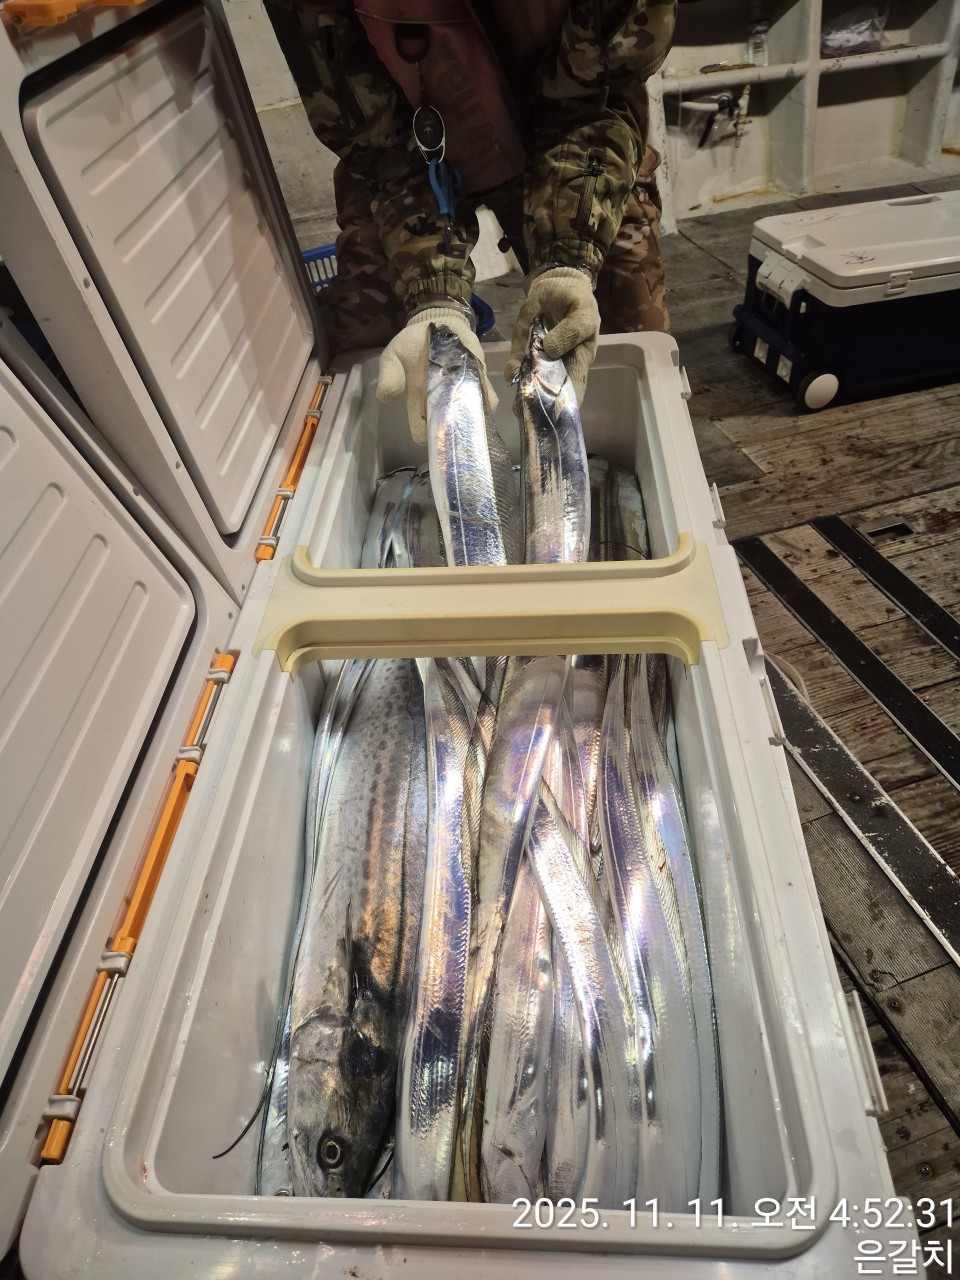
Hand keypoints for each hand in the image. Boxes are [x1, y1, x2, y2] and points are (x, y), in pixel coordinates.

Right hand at [377, 304, 497, 443]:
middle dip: (450, 432)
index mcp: (419, 403)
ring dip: (470, 418)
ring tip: (466, 411)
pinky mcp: (479, 382)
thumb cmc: (411, 345)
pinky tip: (482, 395)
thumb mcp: (393, 356)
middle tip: (451, 426)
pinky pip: (488, 398)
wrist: (437, 322)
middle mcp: (442, 404)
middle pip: (448, 430)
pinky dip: (487, 399)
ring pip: (470, 417)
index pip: (422, 430)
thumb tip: (385, 397)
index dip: (426, 436)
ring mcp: (462, 394)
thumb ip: (389, 375)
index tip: (430, 435)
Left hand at [505, 267, 599, 402]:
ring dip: (523, 392)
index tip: (555, 416)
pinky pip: (518, 358)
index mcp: (579, 358)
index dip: (566, 403)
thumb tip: (550, 350)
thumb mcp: (582, 310)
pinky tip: (510, 374)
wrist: (558, 281)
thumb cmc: (577, 299)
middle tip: (527, 415)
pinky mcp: (524, 343)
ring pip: (531, 379)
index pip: (574, 386)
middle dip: (538, 403)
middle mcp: (559, 363)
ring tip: (516, 408)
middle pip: (550, 389)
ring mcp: (540, 355)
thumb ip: (571, 330)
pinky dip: (513, 367)